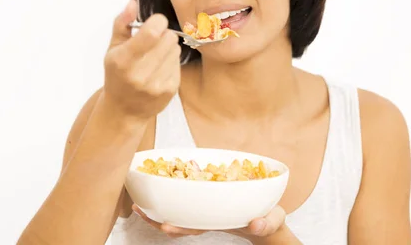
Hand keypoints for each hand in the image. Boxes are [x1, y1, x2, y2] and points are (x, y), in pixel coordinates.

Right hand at [102, 0, 180, 121]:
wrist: (124, 110)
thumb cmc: (117, 74)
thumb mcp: (113, 48)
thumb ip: (122, 22)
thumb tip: (134, 2)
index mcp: (123, 60)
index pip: (153, 32)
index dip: (157, 22)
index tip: (153, 24)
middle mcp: (140, 74)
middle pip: (169, 38)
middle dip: (163, 34)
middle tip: (153, 41)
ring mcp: (156, 84)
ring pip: (176, 49)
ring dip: (167, 48)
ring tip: (153, 57)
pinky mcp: (170, 90)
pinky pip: (178, 63)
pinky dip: (170, 62)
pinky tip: (158, 69)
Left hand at [132, 204, 291, 243]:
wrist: (268, 219)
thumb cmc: (269, 221)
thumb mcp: (272, 222)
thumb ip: (266, 223)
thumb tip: (256, 224)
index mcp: (220, 223)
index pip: (195, 227)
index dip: (179, 228)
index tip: (165, 227)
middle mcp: (207, 218)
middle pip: (178, 221)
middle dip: (157, 220)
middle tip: (138, 210)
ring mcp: (205, 210)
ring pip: (177, 212)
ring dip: (157, 209)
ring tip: (137, 202)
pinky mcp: (206, 200)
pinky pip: (185, 200)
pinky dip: (171, 194)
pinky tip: (160, 183)